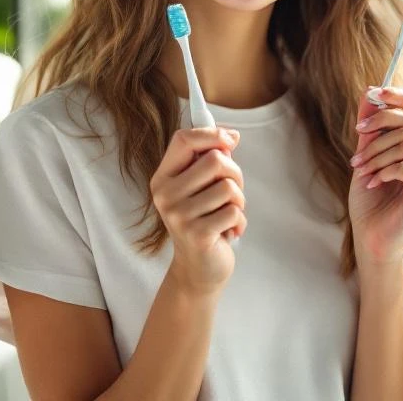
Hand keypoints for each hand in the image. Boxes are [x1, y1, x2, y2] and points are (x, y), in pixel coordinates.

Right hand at [150, 126, 245, 296]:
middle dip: (235, 173)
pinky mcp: (197, 234)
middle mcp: (165, 195)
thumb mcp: (200, 187)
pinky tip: (229, 232)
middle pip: (215, 160)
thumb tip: (231, 136)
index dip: (212, 134)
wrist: (197, 268)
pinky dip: (240, 221)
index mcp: (163, 178)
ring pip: (229, 187)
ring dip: (239, 201)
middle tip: (232, 192)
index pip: (184, 139)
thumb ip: (210, 159)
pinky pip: (234, 212)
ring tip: (228, 214)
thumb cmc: (204, 220)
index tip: (231, 140)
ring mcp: (179, 216)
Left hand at [348, 86, 402, 265]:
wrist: (371, 237)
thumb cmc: (369, 199)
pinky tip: (372, 183)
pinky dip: (382, 170)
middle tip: (356, 143)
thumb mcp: (366, 156)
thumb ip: (371, 127)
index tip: (373, 93)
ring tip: (360, 170)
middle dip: (377, 127)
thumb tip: (369, 92)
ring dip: (374, 154)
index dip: (398, 96)